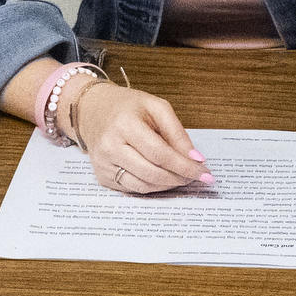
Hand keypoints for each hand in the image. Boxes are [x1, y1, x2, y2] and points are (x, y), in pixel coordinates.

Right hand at [71, 81, 210, 196]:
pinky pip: (133, 189)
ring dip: (168, 185)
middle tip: (195, 177)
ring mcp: (103, 164)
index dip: (184, 165)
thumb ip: (177, 132)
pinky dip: (153, 186)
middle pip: (152, 172)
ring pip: (143, 185)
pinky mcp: (102, 176)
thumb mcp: (156, 107)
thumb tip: (195, 158)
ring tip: (182, 177)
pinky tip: (163, 178)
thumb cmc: (127, 107)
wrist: (92, 110)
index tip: (204, 172)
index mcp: (125, 124)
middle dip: (179, 178)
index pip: (160, 153)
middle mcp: (110, 146)